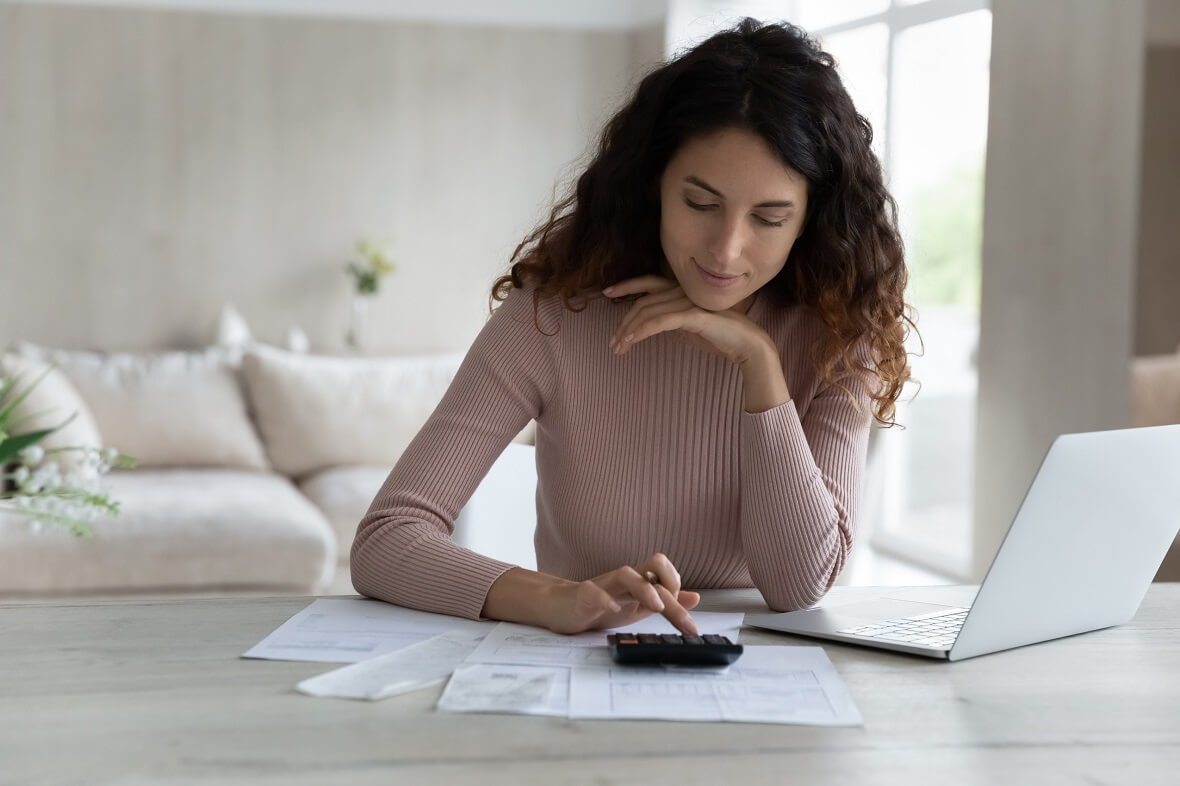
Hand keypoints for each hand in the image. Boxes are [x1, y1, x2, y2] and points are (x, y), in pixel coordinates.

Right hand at [544, 553, 699, 635]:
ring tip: (656, 607)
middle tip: (685, 623)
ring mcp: (603, 586)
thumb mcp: (639, 606)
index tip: (687, 622)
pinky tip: (613, 609)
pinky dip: (604, 599)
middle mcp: (624, 580)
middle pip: (651, 574)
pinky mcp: (583, 596)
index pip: (665, 575)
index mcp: (638, 582)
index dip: (680, 592)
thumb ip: (665, 601)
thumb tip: (695, 597)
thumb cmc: (601, 605)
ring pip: (625, 574)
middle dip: (671, 596)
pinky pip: (593, 592)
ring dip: (644, 588)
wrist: (561, 607)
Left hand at [603, 275, 790, 412]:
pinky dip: (641, 331)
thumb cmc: (720, 337)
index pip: (649, 282)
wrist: (746, 344)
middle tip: (612, 341)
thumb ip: (672, 319)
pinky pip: (659, 321)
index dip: (627, 285)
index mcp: (683, 290)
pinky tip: (630, 342)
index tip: (607, 293)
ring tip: (618, 348)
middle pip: (643, 300)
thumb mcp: (689, 326)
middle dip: (623, 320)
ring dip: (628, 331)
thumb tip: (653, 324)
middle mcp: (683, 290)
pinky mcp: (692, 315)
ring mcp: (688, 301)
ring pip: (647, 311)